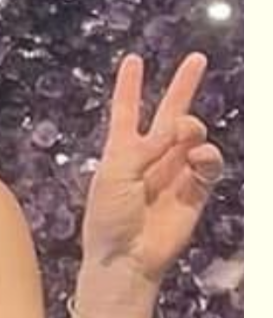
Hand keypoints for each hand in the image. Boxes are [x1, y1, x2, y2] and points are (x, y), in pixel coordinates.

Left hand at [81, 52, 225, 284]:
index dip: (129, 86)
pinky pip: (208, 164)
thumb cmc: (109, 219)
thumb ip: (145, 146)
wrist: (126, 258)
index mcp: (120, 152)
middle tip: (197, 59)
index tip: (133, 59)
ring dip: (192, 128)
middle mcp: (149, 159)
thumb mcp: (115, 174)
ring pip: (193, 136)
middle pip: (169, 115)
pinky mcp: (194, 192)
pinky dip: (207, 156)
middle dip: (183, 86)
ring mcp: (174, 174)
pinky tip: (199, 157)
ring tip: (186, 133)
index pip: (126, 112)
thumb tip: (177, 129)